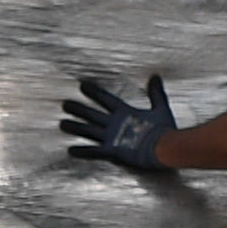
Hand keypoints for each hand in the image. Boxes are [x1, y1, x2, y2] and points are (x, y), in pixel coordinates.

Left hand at [58, 74, 179, 172]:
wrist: (164, 147)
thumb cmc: (163, 129)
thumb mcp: (160, 108)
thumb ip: (155, 93)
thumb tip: (155, 76)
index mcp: (125, 112)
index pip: (105, 98)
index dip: (93, 92)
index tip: (82, 86)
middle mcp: (114, 123)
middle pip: (92, 114)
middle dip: (78, 109)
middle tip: (65, 104)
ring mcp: (111, 137)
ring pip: (88, 131)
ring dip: (75, 127)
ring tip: (62, 124)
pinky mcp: (112, 151)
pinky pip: (93, 151)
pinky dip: (82, 151)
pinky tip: (71, 150)